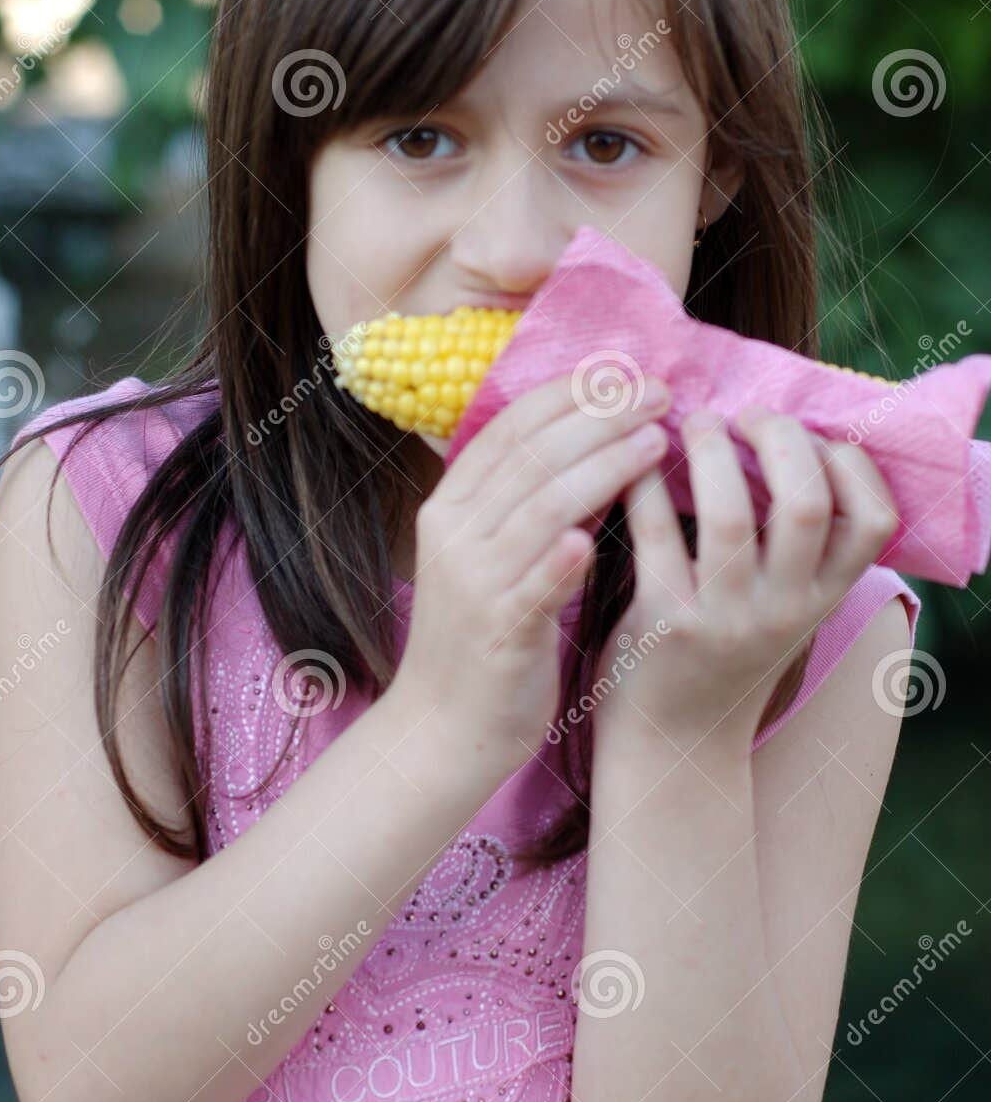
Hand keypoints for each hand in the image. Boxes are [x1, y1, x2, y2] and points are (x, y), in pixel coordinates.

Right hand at [391, 371, 670, 781]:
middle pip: (531, 456)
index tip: (625, 372)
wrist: (443, 729)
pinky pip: (533, 585)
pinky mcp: (497, 631)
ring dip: (601, 468)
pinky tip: (594, 538)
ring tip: (656, 440)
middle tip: (658, 393)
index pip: (510, 428)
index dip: (569, 394)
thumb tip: (598, 444)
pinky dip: (560, 559)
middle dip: (599, 416)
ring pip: (540, 507)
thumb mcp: (495, 557)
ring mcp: (473, 582)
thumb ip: (533, 504)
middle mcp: (454, 535)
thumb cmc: (483, 639)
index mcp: (450, 508)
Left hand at [594, 401, 900, 749]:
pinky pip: (657, 535)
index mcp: (823, 599)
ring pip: (730, 514)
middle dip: (779, 438)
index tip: (809, 438)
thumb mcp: (786, 608)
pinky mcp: (665, 624)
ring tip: (695, 423)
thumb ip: (799, 548)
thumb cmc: (726, 654)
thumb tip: (789, 440)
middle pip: (806, 502)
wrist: (675, 745)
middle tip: (747, 416)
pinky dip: (646, 486)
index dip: (849, 462)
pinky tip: (636, 463)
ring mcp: (726, 618)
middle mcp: (784, 609)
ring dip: (710, 450)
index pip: (873, 519)